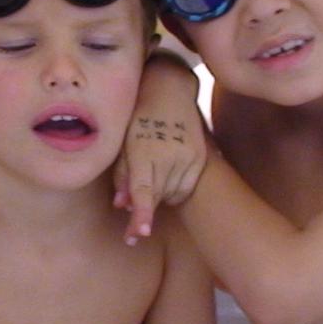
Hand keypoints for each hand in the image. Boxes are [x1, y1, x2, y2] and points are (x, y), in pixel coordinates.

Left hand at [113, 105, 206, 244]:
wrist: (169, 90)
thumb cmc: (138, 116)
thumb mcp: (123, 144)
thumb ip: (122, 176)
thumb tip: (121, 205)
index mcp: (145, 152)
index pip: (143, 190)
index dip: (141, 214)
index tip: (140, 233)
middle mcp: (169, 156)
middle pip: (157, 197)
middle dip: (144, 210)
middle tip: (133, 222)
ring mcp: (188, 157)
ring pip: (172, 195)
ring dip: (160, 195)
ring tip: (153, 173)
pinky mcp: (200, 157)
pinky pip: (186, 188)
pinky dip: (175, 189)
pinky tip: (167, 175)